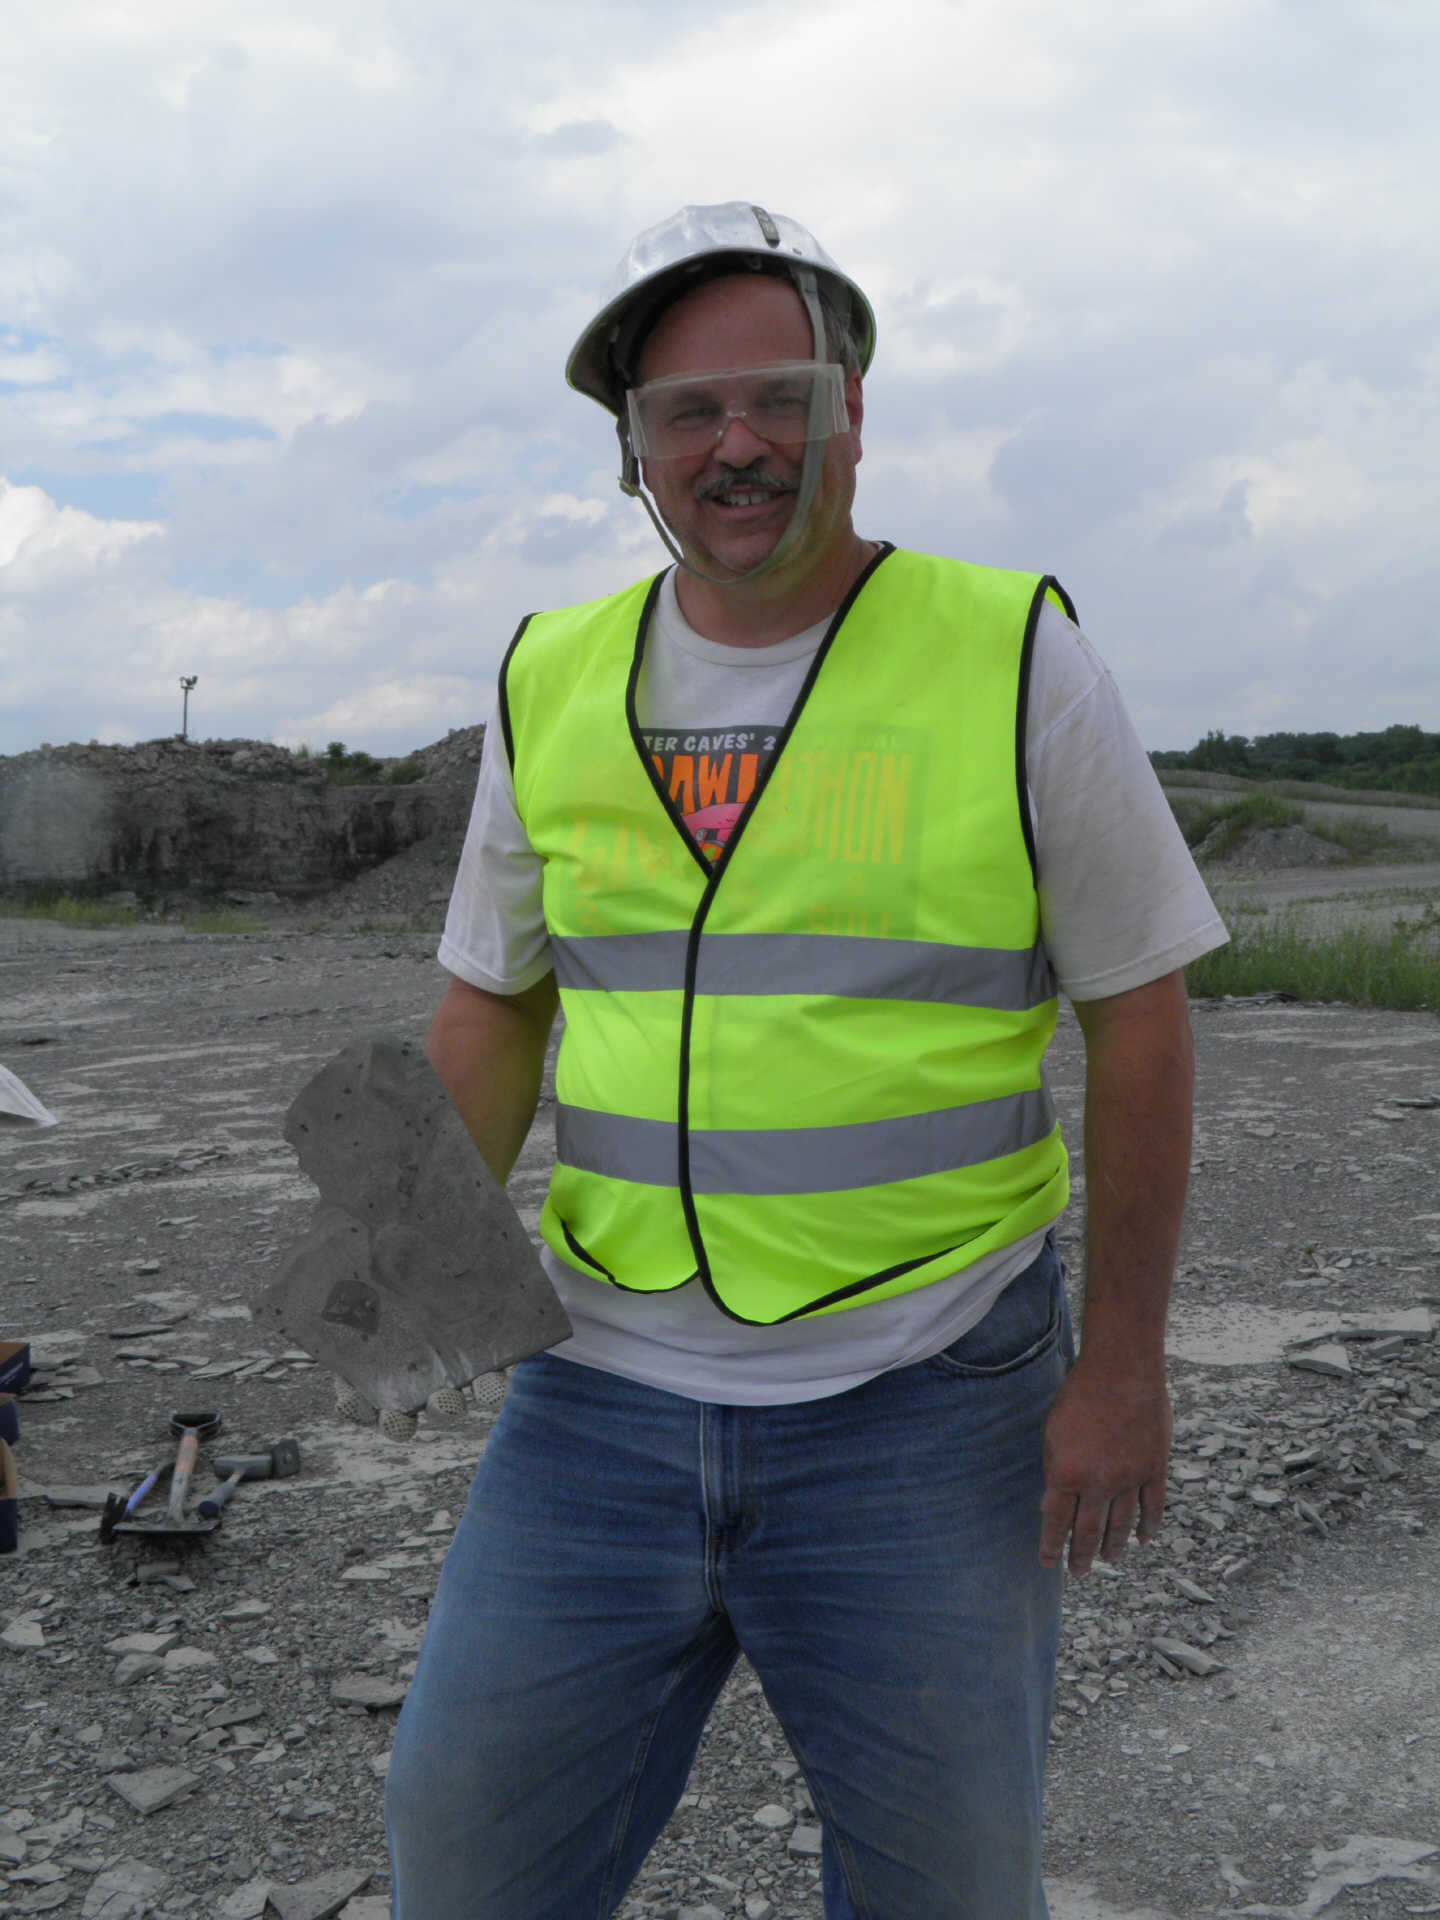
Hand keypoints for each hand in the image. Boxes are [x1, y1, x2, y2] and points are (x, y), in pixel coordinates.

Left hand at [1039, 1358, 1170, 1573]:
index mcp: (1066, 1474)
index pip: (1055, 1521)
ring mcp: (1130, 1479)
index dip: (1051, 1545)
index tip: (1048, 1562)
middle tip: (1078, 1571)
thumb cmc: (1080, 1395)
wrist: (1121, 1371)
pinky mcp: (1154, 1469)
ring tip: (1107, 1560)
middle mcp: (1098, 1483)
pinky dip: (1148, 1527)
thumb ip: (1054, 1468)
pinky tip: (1143, 1539)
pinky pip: (1153, 1507)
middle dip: (1081, 1555)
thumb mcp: (1052, 1431)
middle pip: (1088, 1531)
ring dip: (1113, 1546)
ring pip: (1121, 1525)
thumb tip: (1052, 1501)